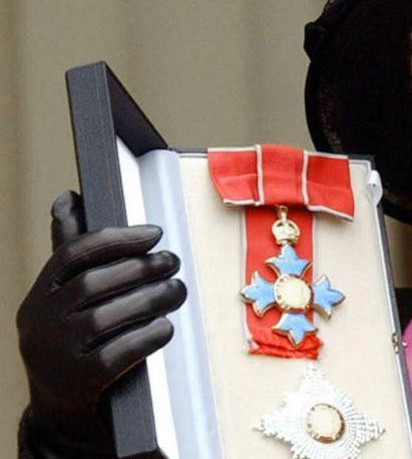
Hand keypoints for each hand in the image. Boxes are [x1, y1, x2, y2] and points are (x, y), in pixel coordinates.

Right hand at [17, 190, 186, 454]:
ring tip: (177, 290)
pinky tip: (166, 327)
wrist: (61, 410)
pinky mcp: (77, 384)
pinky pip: (115, 354)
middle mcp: (40, 323)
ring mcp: (55, 355)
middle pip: (93, 285)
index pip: (73, 254)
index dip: (117, 239)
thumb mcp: (64, 296)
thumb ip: (72, 250)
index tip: (154, 233)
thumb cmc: (72, 339)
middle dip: (140, 268)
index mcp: (38, 295)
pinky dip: (146, 336)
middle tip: (173, 262)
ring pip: (105, 318)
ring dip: (150, 299)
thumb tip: (70, 196)